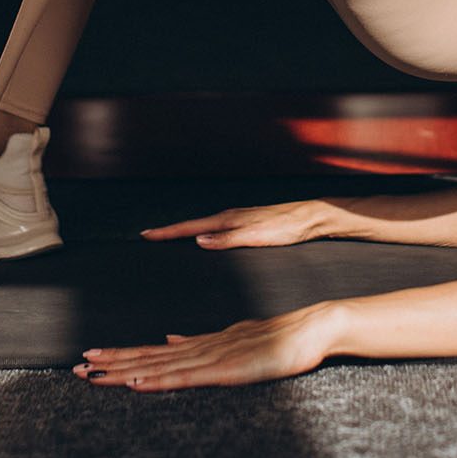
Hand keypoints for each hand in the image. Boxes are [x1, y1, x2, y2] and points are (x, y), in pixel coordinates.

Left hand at [73, 305, 340, 391]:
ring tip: (93, 375)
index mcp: (200, 344)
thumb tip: (169, 339)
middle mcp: (199, 348)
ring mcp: (210, 357)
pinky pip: (184, 378)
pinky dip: (157, 381)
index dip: (120, 354)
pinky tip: (135, 383)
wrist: (309, 329)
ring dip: (123, 371)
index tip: (91, 356)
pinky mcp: (224, 370)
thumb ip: (200, 342)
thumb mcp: (232, 339)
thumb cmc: (278, 339)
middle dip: (109, 363)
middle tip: (75, 366)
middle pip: (146, 357)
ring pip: (157, 367)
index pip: (152, 351)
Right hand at [140, 199, 335, 248]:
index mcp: (228, 220)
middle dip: (170, 230)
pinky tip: (205, 239)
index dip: (167, 232)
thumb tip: (198, 241)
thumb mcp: (255, 237)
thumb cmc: (286, 229)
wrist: (310, 218)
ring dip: (184, 231)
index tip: (146, 234)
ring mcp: (238, 218)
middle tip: (149, 236)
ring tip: (169, 238)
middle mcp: (230, 216)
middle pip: (192, 224)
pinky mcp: (247, 223)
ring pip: (204, 225)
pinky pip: (216, 227)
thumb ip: (226, 240)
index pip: (189, 227)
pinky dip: (202, 232)